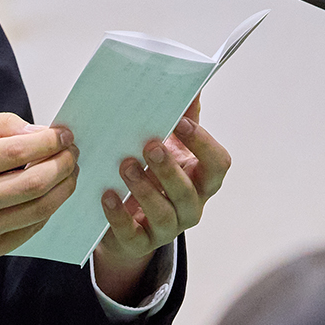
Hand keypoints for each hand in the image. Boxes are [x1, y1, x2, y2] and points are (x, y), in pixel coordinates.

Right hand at [0, 112, 78, 269]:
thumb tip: (38, 133)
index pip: (16, 151)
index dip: (49, 142)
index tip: (63, 134)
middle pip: (33, 183)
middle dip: (64, 164)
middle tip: (72, 152)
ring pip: (38, 209)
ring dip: (65, 187)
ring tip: (70, 171)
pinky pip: (30, 230)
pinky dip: (49, 209)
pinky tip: (51, 193)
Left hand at [93, 97, 231, 301]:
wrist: (130, 223)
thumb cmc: (154, 177)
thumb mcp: (170, 147)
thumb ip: (182, 117)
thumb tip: (190, 80)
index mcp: (202, 180)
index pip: (218, 165)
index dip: (203, 144)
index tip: (180, 123)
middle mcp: (191, 207)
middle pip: (189, 192)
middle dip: (169, 168)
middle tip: (149, 145)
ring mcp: (168, 228)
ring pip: (164, 214)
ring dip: (144, 189)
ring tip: (124, 166)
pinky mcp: (140, 243)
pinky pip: (133, 234)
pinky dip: (118, 215)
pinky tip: (106, 195)